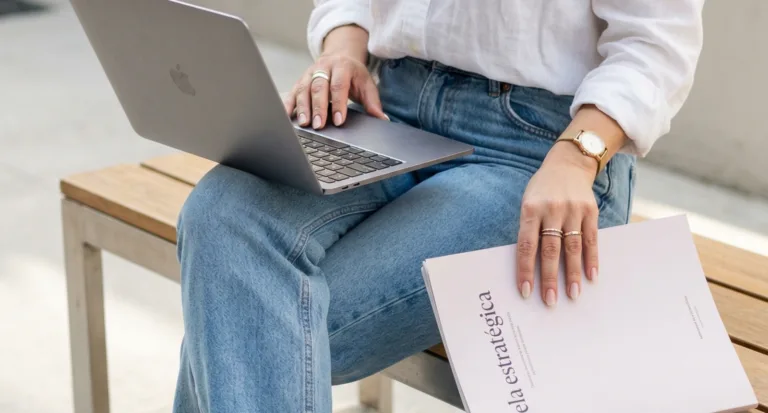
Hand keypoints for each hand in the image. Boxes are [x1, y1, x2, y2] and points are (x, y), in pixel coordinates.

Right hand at [283, 53, 387, 129]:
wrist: (340, 55)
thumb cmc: (354, 74)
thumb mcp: (367, 84)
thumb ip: (373, 102)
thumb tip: (383, 120)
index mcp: (342, 67)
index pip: (339, 86)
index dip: (339, 103)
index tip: (339, 121)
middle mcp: (324, 67)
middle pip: (319, 87)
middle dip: (318, 107)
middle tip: (319, 125)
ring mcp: (310, 73)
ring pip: (303, 89)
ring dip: (302, 107)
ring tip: (304, 124)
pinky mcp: (300, 80)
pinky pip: (293, 91)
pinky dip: (288, 104)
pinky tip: (286, 115)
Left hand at [516, 142, 599, 305]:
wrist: (568, 164)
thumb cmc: (541, 190)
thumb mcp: (528, 203)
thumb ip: (530, 229)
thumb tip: (531, 266)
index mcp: (531, 209)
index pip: (527, 245)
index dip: (526, 269)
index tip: (525, 291)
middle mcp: (552, 210)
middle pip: (551, 249)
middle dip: (550, 278)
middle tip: (550, 301)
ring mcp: (573, 210)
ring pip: (572, 247)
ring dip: (573, 274)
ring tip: (573, 295)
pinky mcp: (590, 211)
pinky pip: (591, 239)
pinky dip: (591, 259)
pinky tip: (591, 276)